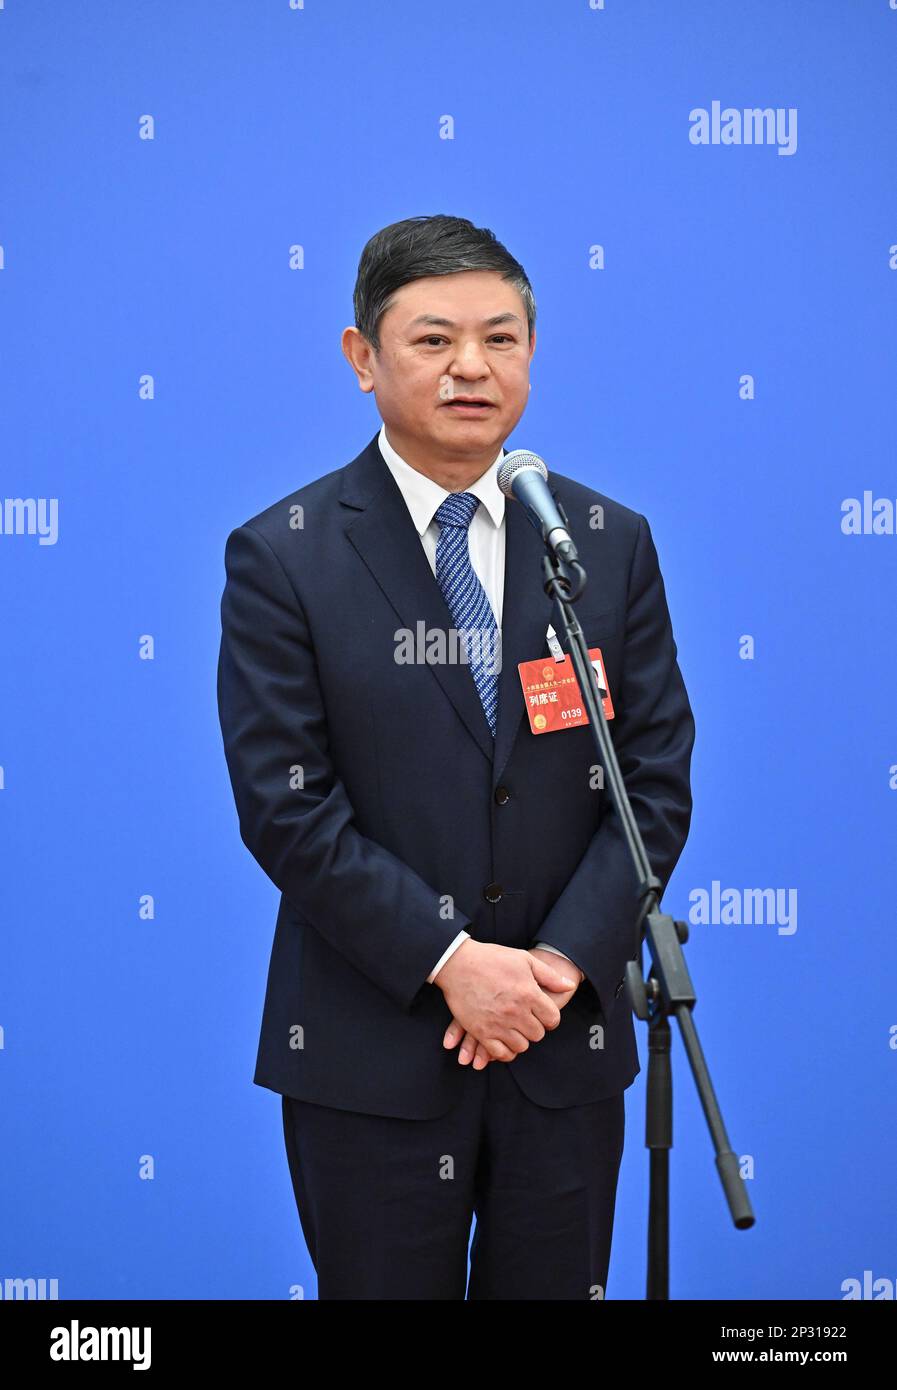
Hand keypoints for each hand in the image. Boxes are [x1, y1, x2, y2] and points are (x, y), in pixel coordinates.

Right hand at [441, 945, 584, 1067]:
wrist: (457, 963)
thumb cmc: (492, 958)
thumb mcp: (524, 959)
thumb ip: (549, 975)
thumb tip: (569, 986)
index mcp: (529, 993)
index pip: (552, 1019)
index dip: (550, 1018)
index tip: (543, 1014)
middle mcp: (516, 1012)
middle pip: (537, 1034)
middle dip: (536, 1028)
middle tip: (528, 1020)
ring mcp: (498, 1024)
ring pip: (521, 1046)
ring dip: (521, 1039)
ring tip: (515, 1029)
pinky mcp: (481, 1032)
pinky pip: (501, 1053)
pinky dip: (506, 1051)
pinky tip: (505, 1040)